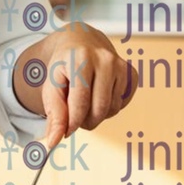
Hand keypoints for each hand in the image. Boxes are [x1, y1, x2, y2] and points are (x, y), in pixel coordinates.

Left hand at [13, 25, 135, 146]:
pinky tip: (100, 96)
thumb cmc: (64, 66)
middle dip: (86, 121)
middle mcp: (104, 59)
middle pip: (99, 109)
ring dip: (97, 115)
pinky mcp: (131, 73)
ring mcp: (120, 65)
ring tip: (86, 103)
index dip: (73, 123)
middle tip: (76, 116)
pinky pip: (122, 105)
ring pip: (112, 109)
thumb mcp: (51, 86)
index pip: (80, 103)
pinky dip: (110, 108)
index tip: (67, 130)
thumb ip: (54, 115)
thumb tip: (53, 141)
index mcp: (80, 59)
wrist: (80, 42)